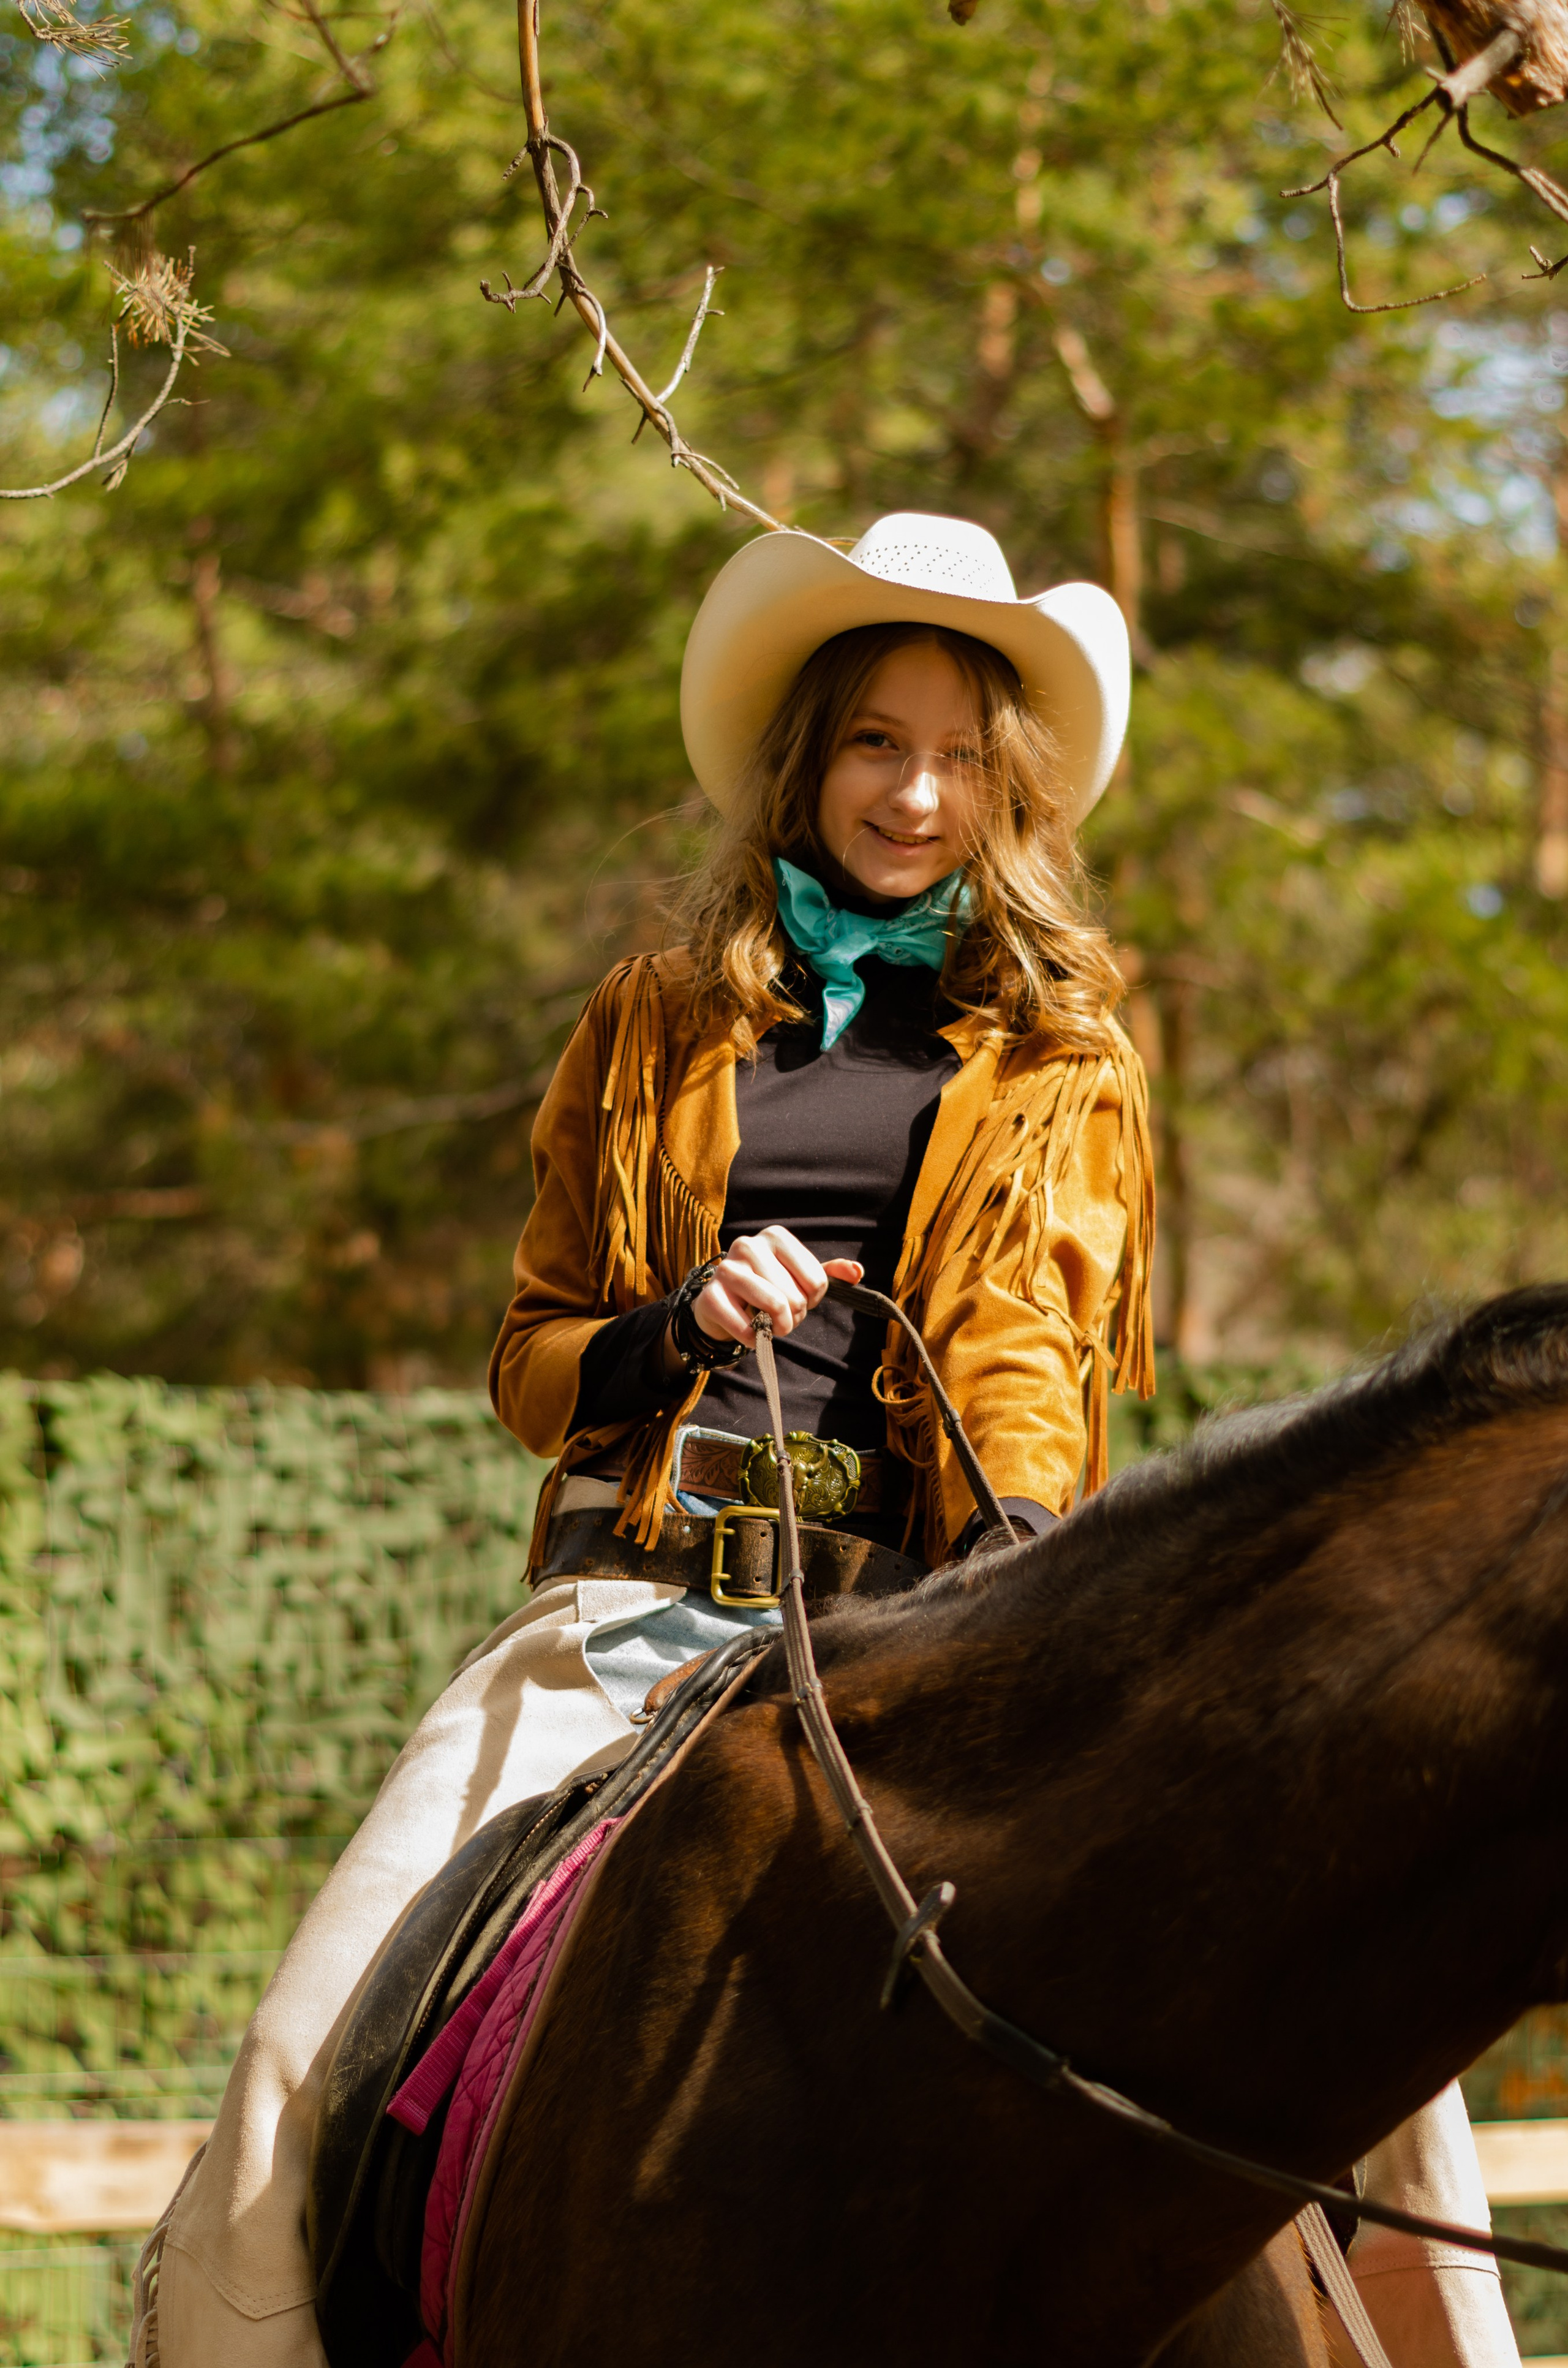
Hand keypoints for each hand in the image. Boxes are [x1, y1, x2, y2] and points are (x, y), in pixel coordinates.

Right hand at [662, 1227, 863, 1372]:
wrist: (721, 1304)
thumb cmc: (766, 1288)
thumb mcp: (799, 1278)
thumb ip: (829, 1274)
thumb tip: (857, 1272)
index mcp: (776, 1236)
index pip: (818, 1281)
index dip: (812, 1300)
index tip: (798, 1298)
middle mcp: (749, 1245)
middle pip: (796, 1297)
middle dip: (794, 1317)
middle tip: (779, 1316)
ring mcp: (726, 1269)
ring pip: (774, 1307)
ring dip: (776, 1328)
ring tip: (768, 1325)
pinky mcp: (710, 1296)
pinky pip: (746, 1328)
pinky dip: (753, 1340)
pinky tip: (748, 1331)